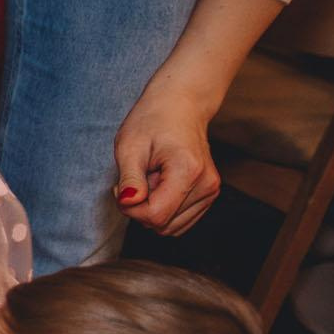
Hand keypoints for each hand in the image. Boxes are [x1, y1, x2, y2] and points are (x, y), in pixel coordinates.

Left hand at [114, 76, 221, 237]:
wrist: (181, 106)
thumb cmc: (152, 121)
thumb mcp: (130, 146)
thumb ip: (129, 178)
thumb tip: (129, 203)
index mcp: (188, 171)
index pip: (155, 215)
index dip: (130, 208)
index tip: (122, 186)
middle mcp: (207, 186)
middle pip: (162, 224)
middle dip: (140, 208)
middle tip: (136, 178)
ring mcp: (211, 192)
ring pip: (170, 227)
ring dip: (152, 209)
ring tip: (150, 178)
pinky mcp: (209, 195)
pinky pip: (179, 221)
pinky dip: (164, 209)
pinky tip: (159, 185)